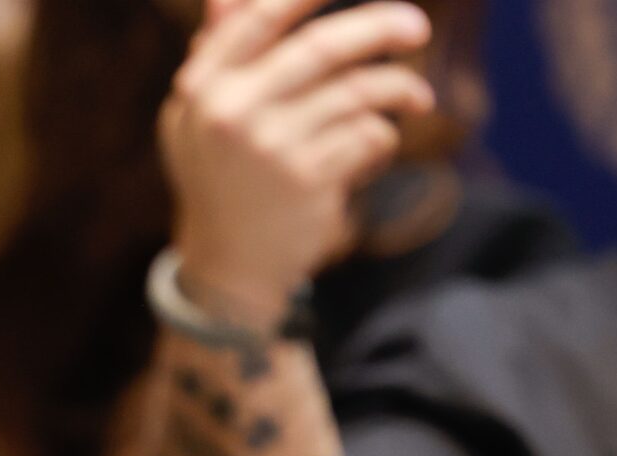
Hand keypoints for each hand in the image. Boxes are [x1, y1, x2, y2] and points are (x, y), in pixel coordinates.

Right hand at [160, 0, 435, 327]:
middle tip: (417, 26)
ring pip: (356, 91)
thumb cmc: (220, 181)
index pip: (261, 16)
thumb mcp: (199, 119)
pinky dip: (383, 138)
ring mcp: (267, 147)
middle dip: (381, 27)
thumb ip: (214, 56)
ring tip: (416, 96)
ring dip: (398, 88)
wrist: (227, 269)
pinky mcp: (305, 180)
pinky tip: (378, 148)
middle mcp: (229, 113)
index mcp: (202, 88)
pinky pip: (367, 136)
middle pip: (323, 46)